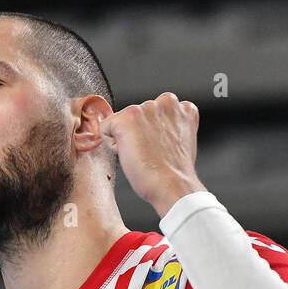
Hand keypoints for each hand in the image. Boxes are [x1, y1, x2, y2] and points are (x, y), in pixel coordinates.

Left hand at [98, 92, 206, 216]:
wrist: (172, 186)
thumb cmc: (174, 174)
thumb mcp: (179, 142)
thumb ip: (168, 128)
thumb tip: (150, 130)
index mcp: (182, 108)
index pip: (155, 114)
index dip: (152, 134)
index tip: (160, 149)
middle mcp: (166, 102)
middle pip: (137, 116)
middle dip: (138, 134)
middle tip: (151, 154)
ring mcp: (146, 108)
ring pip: (121, 121)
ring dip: (127, 139)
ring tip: (144, 155)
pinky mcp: (127, 118)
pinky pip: (105, 128)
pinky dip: (112, 145)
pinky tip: (131, 155)